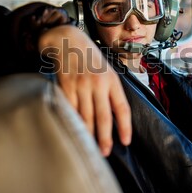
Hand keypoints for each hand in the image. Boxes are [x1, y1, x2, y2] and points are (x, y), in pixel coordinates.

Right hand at [39, 25, 131, 155]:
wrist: (67, 40)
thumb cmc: (90, 58)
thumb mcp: (107, 69)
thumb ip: (111, 90)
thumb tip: (116, 116)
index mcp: (112, 80)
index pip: (122, 108)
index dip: (125, 127)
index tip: (126, 141)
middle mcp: (98, 83)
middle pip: (103, 117)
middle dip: (105, 138)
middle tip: (105, 152)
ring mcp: (81, 85)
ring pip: (86, 117)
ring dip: (88, 134)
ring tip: (90, 147)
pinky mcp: (65, 86)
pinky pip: (70, 110)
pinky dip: (73, 122)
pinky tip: (75, 132)